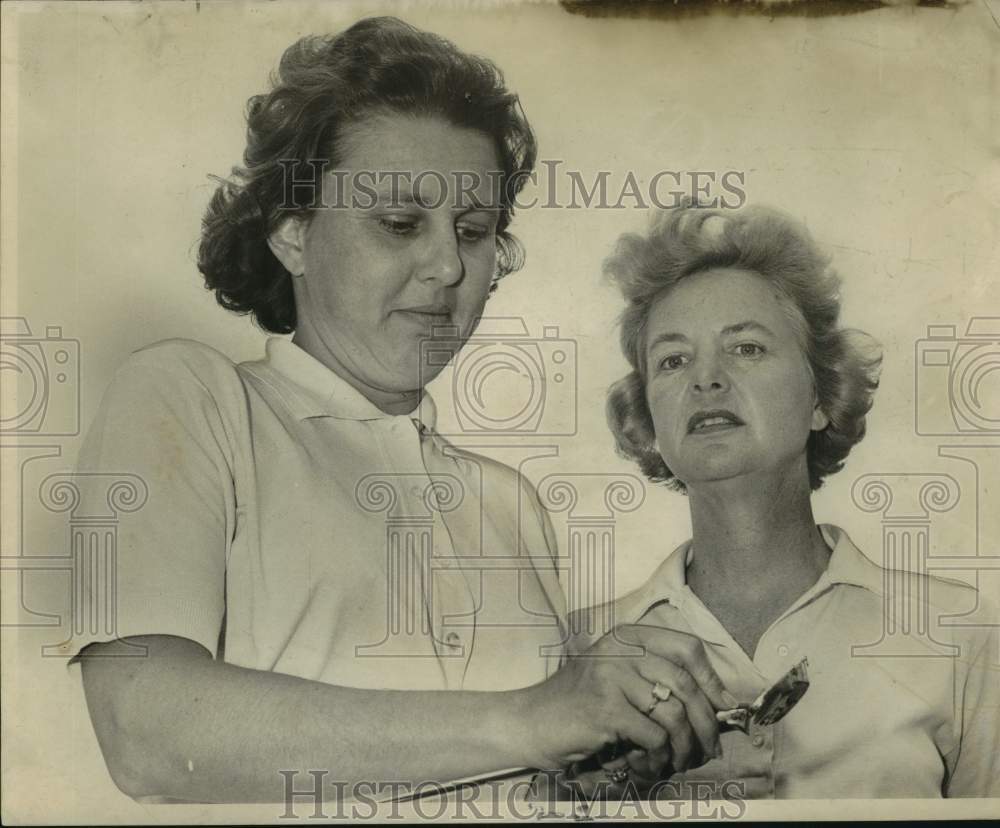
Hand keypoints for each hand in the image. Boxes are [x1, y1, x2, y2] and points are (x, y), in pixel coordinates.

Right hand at [520, 624, 735, 771]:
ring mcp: (611, 676)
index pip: (687, 646)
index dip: (712, 678)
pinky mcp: (605, 708)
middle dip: (706, 723)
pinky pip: (653, 737)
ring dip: (684, 748)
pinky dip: (657, 759)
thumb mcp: (618, 677)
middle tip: (710, 749)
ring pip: (674, 714)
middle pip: (686, 683)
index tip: (723, 706)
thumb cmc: (580, 705)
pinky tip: (645, 765)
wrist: (530, 721)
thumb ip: (657, 678)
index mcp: (627, 637)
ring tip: (678, 763)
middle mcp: (620, 649)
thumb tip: (718, 701)